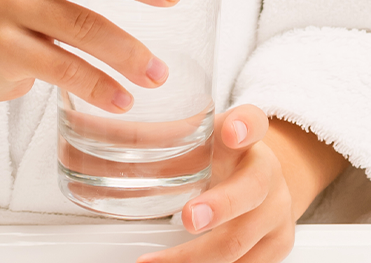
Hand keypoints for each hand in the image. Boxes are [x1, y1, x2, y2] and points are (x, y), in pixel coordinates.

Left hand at [143, 109, 341, 262]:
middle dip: (219, 207)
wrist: (263, 181)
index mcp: (247, 136)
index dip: (244, 126)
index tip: (231, 131)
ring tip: (157, 262)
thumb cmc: (222, 159)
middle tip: (188, 217)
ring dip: (196, 258)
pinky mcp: (278, 244)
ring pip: (240, 240)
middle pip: (252, 188)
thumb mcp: (199, 141)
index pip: (253, 121)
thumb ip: (158, 139)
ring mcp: (276, 211)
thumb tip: (93, 131)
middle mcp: (268, 172)